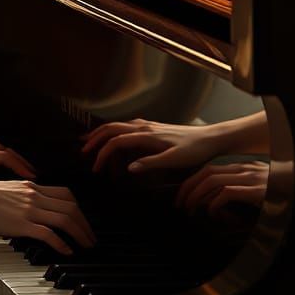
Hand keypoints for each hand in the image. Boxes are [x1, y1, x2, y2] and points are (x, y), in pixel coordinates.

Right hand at [0, 179, 96, 254]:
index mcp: (30, 186)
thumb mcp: (6, 191)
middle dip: (85, 223)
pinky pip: (49, 233)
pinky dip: (62, 243)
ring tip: (86, 245)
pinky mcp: (22, 223)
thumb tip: (30, 208)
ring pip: (66, 219)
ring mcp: (29, 209)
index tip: (82, 220)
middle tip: (90, 236)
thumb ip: (21, 197)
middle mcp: (34, 195)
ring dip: (80, 234)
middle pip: (71, 206)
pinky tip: (67, 251)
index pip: (65, 194)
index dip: (78, 208)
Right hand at [81, 118, 223, 173]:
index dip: (102, 153)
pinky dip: (114, 134)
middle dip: (95, 139)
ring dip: (102, 135)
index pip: (115, 141)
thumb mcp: (174, 160)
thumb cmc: (195, 150)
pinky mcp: (152, 128)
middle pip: (111, 128)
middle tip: (83, 151)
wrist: (211, 138)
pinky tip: (116, 141)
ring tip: (92, 144)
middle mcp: (143, 127)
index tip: (96, 167)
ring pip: (117, 126)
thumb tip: (128, 168)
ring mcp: (147, 126)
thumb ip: (150, 163)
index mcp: (146, 135)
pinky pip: (126, 128)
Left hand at [175, 161, 268, 215]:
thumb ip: (237, 193)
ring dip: (197, 196)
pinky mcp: (255, 190)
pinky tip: (213, 214)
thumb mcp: (256, 191)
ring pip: (212, 181)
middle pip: (206, 173)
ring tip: (191, 210)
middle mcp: (244, 170)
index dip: (192, 182)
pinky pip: (226, 193)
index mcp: (242, 168)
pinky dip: (215, 203)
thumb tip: (215, 206)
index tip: (183, 196)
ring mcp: (250, 178)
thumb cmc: (279, 196)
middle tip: (180, 204)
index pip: (209, 170)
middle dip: (188, 188)